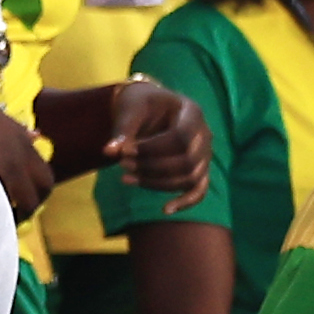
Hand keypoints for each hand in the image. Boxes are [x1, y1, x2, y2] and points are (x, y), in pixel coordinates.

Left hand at [99, 76, 212, 201]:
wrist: (147, 105)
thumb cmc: (139, 104)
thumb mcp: (130, 110)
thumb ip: (122, 130)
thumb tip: (109, 153)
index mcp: (191, 112)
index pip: (180, 137)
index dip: (152, 149)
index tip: (125, 153)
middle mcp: (204, 134)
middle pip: (186, 160)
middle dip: (152, 166)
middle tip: (122, 164)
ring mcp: (204, 154)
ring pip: (190, 177)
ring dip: (158, 183)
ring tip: (125, 178)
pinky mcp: (198, 169)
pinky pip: (199, 190)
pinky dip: (185, 201)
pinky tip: (165, 210)